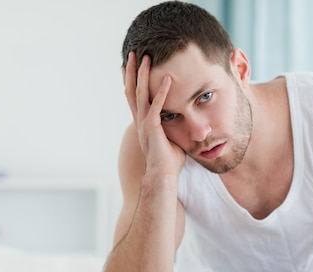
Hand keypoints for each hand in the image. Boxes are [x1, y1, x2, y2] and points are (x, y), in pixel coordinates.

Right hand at [123, 52, 185, 175]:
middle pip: (131, 90)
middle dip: (131, 70)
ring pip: (140, 93)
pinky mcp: (153, 128)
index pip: (133, 96)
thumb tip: (183, 120)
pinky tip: (168, 79)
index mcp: (142, 122)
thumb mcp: (170, 138)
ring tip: (146, 57)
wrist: (162, 176)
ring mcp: (144, 123)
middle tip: (132, 53)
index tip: (129, 65)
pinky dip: (162, 92)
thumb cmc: (168, 161)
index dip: (130, 79)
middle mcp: (140, 120)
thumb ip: (172, 126)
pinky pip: (157, 106)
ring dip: (143, 74)